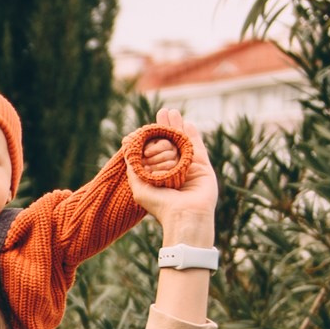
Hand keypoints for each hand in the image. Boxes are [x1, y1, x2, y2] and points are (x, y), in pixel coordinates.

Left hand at [126, 109, 215, 241]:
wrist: (185, 216)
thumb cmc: (160, 205)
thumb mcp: (139, 186)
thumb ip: (133, 167)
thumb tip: (127, 147)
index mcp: (159, 175)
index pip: (153, 152)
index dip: (149, 139)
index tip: (142, 129)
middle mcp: (174, 170)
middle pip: (169, 143)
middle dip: (165, 127)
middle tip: (162, 112)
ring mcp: (189, 167)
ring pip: (182, 142)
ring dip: (177, 126)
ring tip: (172, 112)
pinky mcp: (202, 167)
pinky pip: (197, 147)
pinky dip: (193, 134)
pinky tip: (187, 123)